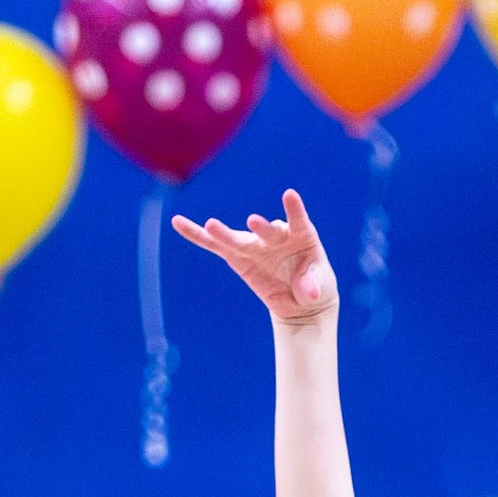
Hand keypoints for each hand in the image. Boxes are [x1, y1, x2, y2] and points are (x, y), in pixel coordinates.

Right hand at [171, 188, 338, 327]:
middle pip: (266, 231)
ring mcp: (255, 245)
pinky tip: (178, 223)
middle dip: (261, 227)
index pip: (298, 220)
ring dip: (223, 233)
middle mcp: (275, 236)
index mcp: (301, 236)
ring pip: (237, 239)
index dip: (294, 209)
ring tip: (210, 225)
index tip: (289, 195)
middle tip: (254, 221)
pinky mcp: (237, 256)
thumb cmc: (314, 288)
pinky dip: (196, 235)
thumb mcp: (319, 290)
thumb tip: (309, 292)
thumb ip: (313, 287)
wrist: (300, 301)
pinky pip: (214, 245)